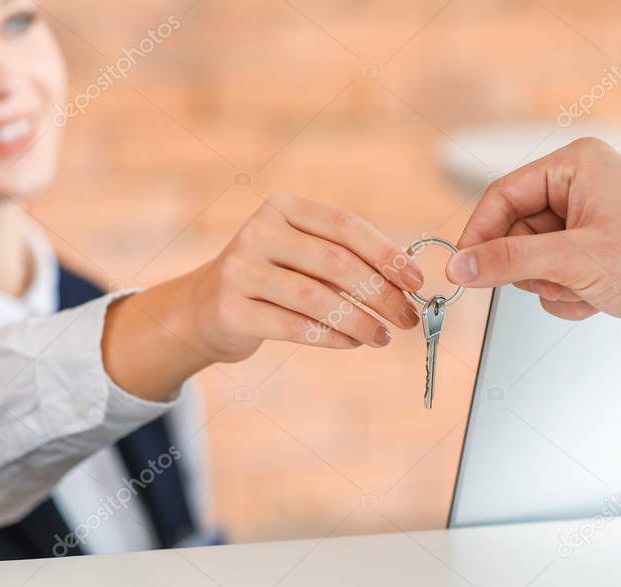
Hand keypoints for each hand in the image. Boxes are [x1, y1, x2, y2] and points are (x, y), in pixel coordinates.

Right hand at [103, 195, 424, 399]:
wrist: (203, 309)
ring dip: (360, 321)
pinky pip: (294, 327)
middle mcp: (259, 232)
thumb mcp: (301, 256)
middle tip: (407, 318)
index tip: (416, 281)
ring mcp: (240, 269)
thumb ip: (346, 261)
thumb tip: (406, 284)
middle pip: (336, 263)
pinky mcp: (231, 308)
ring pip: (317, 298)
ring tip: (382, 337)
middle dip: (381, 294)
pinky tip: (352, 343)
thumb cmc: (271, 281)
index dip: (387, 254)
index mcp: (283, 208)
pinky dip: (332, 337)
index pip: (346, 226)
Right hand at [446, 138, 620, 353]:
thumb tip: (460, 266)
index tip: (461, 270)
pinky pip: (552, 280)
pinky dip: (567, 297)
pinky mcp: (594, 258)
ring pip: (530, 261)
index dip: (479, 235)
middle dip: (528, 267)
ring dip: (550, 286)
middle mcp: (579, 189)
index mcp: (576, 166)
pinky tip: (597, 299)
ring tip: (585, 289)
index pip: (502, 196)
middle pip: (512, 231)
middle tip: (550, 281)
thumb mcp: (575, 260)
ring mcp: (586, 226)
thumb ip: (509, 260)